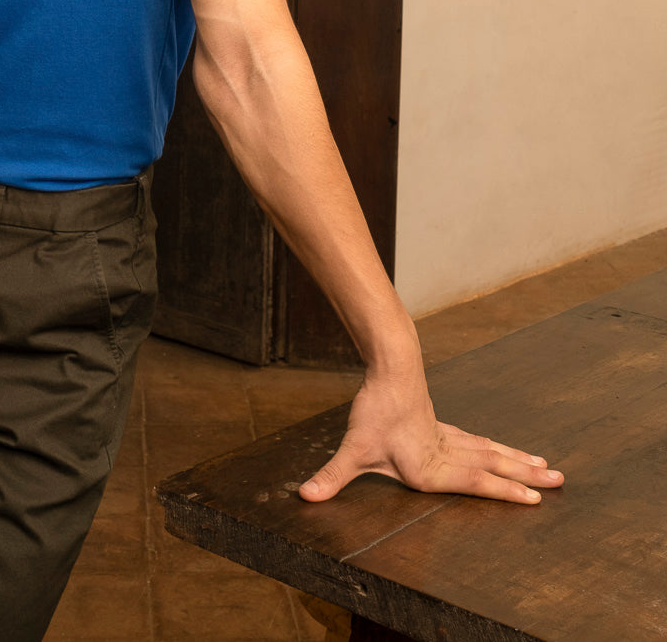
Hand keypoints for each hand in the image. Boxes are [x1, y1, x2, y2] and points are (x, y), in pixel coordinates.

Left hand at [298, 367, 564, 505]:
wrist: (390, 366)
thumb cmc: (375, 410)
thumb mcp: (353, 449)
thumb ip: (333, 476)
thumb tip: (306, 496)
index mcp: (430, 468)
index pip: (475, 482)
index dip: (505, 492)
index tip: (536, 498)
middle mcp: (445, 454)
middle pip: (493, 466)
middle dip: (525, 476)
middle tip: (560, 481)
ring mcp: (447, 437)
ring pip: (490, 451)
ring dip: (518, 460)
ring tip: (547, 467)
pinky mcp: (442, 424)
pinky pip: (477, 440)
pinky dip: (496, 447)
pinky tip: (504, 450)